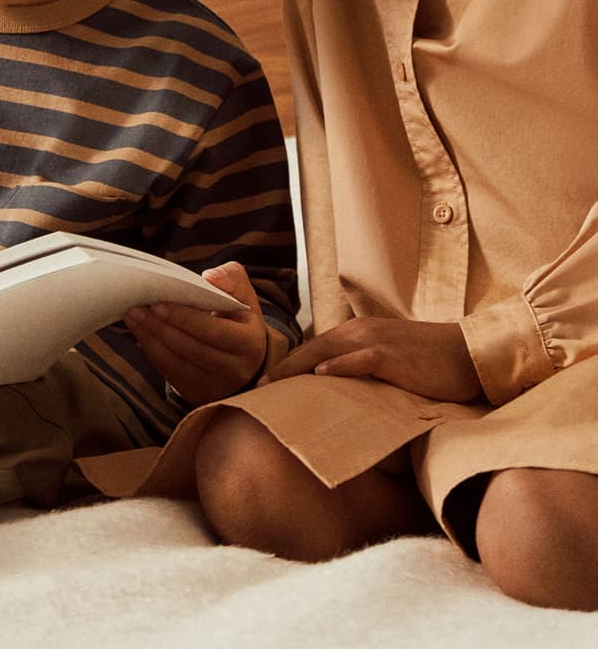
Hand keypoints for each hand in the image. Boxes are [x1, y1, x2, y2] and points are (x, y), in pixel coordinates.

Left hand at [123, 261, 267, 404]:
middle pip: (191, 349)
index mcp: (248, 343)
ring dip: (150, 339)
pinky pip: (169, 374)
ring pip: (176, 364)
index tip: (159, 304)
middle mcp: (234, 370)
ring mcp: (214, 386)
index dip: (185, 319)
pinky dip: (152, 352)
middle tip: (136, 308)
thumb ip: (231, 278)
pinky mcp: (196, 393)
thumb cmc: (239, 319)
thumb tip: (209, 277)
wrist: (245, 358)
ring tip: (132, 316)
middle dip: (160, 328)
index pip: (214, 332)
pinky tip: (140, 333)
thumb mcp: (244, 296)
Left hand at [260, 316, 482, 402]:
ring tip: (273, 384)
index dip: (289, 365)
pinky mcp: (392, 356)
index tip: (264, 383)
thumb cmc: (429, 363)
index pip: (315, 348)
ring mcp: (376, 341)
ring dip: (298, 367)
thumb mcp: (389, 362)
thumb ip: (362, 369)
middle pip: (312, 348)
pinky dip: (339, 366)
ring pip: (327, 351)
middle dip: (284, 368)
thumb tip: (338, 392)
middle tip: (257, 388)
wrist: (468, 355)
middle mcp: (362, 331)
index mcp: (359, 333)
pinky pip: (360, 359)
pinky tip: (320, 376)